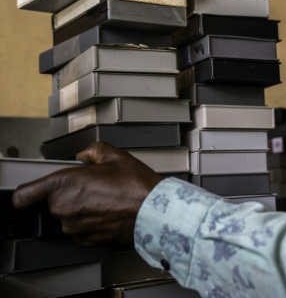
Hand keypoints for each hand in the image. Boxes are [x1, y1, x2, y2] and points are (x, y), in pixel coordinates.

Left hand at [12, 142, 162, 246]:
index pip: (24, 195)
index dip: (27, 193)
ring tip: (104, 200)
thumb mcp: (115, 155)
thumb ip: (93, 151)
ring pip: (67, 217)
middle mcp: (63, 208)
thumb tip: (86, 155)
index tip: (32, 192)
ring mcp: (73, 226)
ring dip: (79, 210)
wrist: (153, 213)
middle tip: (91, 188)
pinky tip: (107, 212)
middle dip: (68, 195)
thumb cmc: (137, 187)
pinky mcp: (85, 240)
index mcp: (64, 184)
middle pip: (51, 203)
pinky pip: (79, 229)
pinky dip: (89, 222)